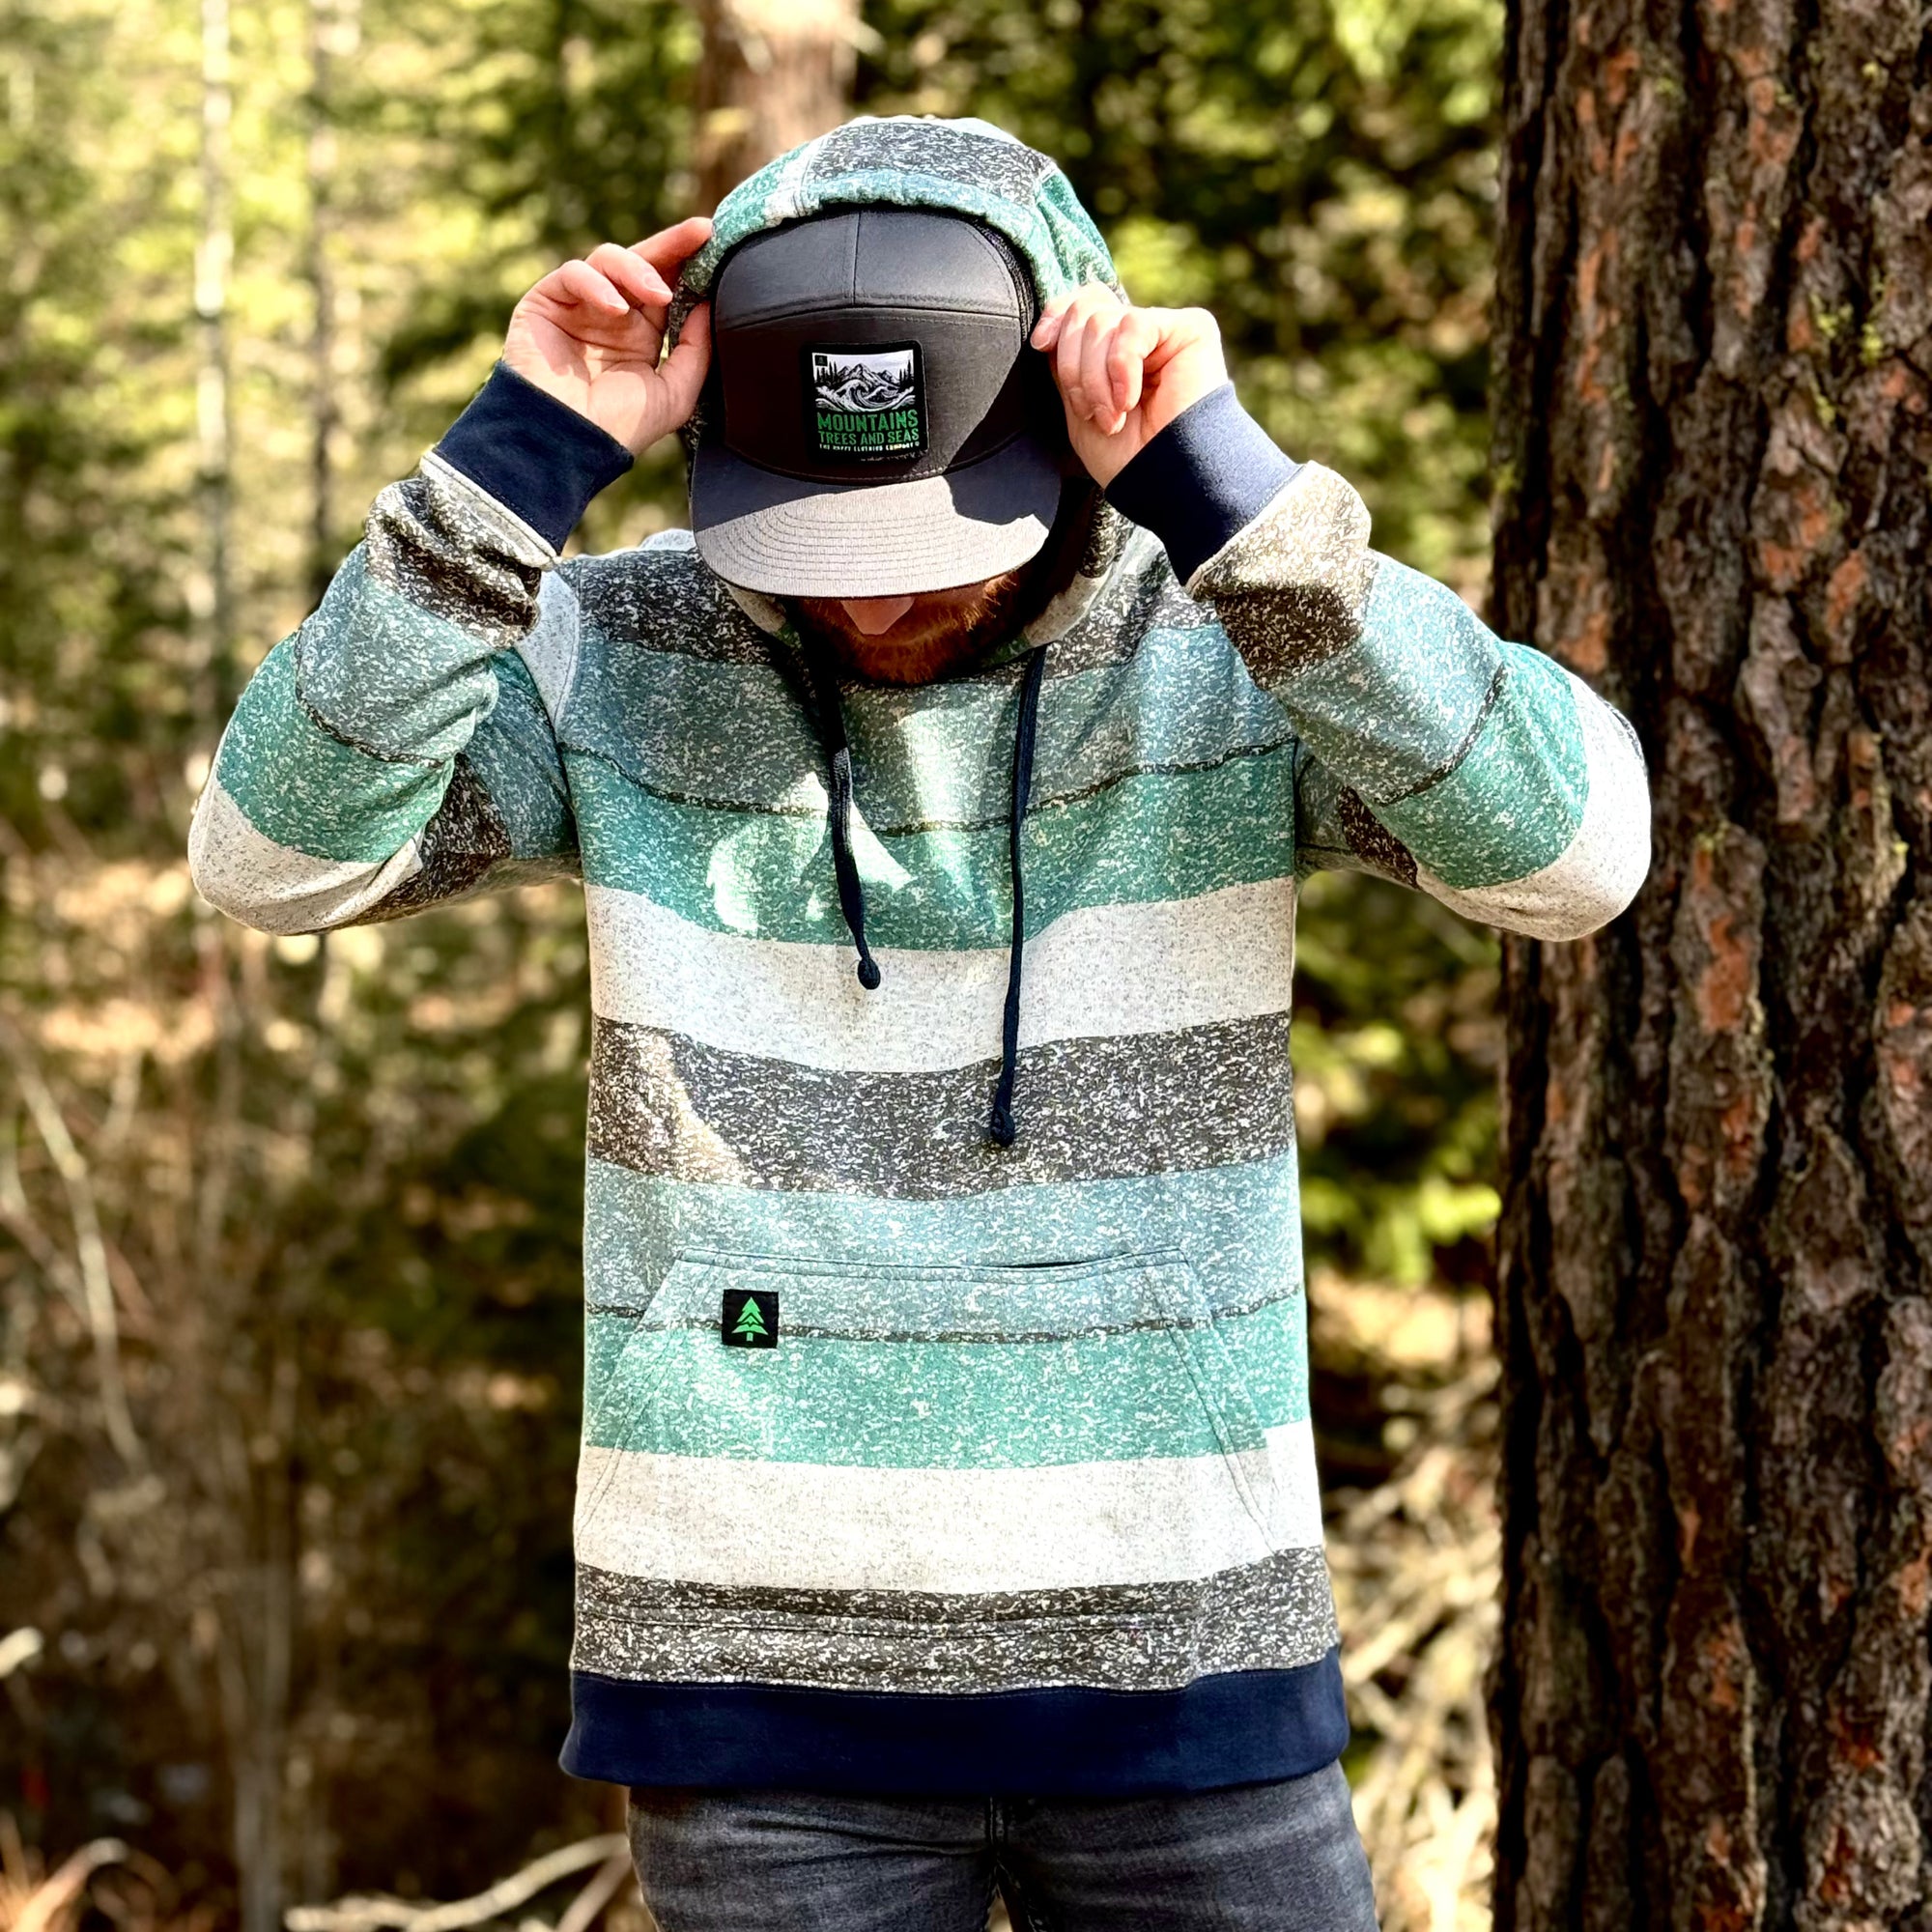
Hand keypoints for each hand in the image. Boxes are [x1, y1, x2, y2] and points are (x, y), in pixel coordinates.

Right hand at [502, 216, 713, 454]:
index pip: (667, 286)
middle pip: (642, 262)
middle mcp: (611, 313)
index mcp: (642, 333)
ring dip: (638, 270)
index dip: (689, 263)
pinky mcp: (546, 301)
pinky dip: (596, 285)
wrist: (566, 444)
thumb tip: (709, 305)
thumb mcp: (675, 393)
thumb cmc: (618, 427)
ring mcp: (579, 305)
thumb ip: (696, 351)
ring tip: (658, 295)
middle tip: (700, 232)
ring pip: (609, 260)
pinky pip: (573, 274)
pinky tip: (616, 309)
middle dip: (673, 245)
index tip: (715, 243)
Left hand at [1031, 288, 1227, 486]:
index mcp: (1114, 351)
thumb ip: (1066, 364)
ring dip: (1096, 378)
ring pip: (1104, 320)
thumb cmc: (1126, 457)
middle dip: (1074, 364)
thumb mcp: (1078, 407)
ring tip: (1113, 417)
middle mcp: (1139, 336)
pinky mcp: (1191, 329)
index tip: (1041, 345)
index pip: (1081, 306)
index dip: (1056, 316)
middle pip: (1087, 310)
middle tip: (1090, 412)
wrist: (1164, 481)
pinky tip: (1130, 400)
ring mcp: (1165, 330)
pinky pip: (1134, 325)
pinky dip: (1121, 367)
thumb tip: (1050, 329)